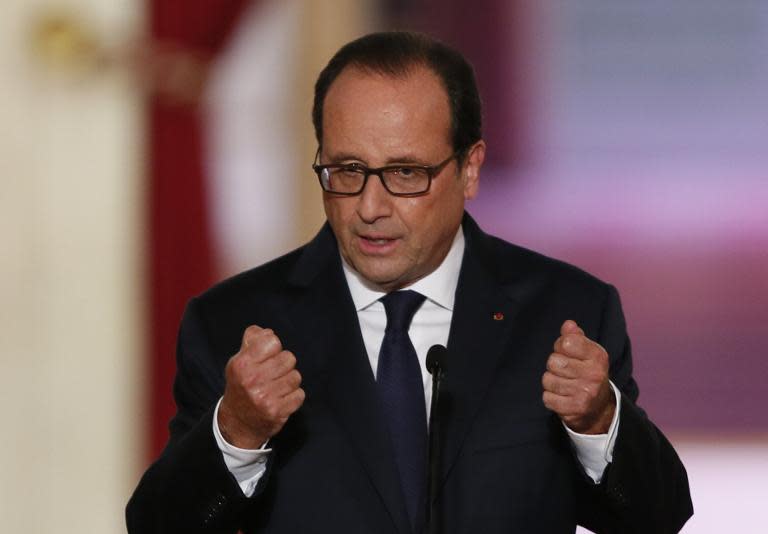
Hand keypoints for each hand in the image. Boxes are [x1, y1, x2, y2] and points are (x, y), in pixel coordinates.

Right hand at [218, 326, 304, 448]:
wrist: (237, 422)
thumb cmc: (242, 385)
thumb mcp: (239, 361)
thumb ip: (252, 341)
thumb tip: (268, 332)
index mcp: (242, 364)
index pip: (273, 341)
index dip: (273, 348)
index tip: (267, 357)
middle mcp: (251, 380)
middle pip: (288, 358)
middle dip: (284, 365)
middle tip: (272, 375)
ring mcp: (264, 397)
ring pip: (296, 376)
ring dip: (289, 381)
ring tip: (276, 388)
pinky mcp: (276, 411)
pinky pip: (299, 394)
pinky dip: (293, 397)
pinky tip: (281, 399)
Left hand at [542, 320, 614, 433]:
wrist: (599, 408)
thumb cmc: (588, 373)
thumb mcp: (587, 352)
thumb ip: (575, 336)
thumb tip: (568, 325)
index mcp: (598, 356)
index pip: (566, 342)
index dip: (560, 346)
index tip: (567, 353)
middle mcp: (594, 375)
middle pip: (553, 361)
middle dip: (554, 365)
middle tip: (565, 371)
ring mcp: (585, 393)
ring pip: (547, 380)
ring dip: (551, 382)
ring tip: (564, 384)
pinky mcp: (574, 410)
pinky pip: (547, 397)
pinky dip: (551, 397)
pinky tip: (562, 396)